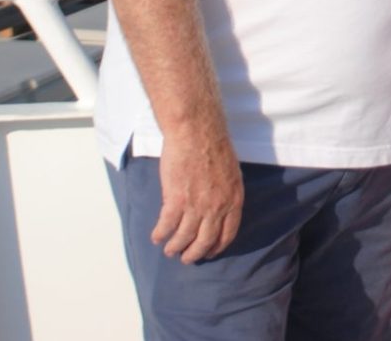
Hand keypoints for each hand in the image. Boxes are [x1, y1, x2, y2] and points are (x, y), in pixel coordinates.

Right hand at [152, 122, 243, 262]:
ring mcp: (196, 205)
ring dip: (175, 247)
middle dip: (195, 253)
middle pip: (205, 241)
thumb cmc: (214, 145)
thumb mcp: (231, 172)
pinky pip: (166, 226)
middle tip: (186, 258)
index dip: (216, 247)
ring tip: (169, 250)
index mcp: (234, 199)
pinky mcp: (176, 200)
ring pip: (184, 238)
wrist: (197, 131)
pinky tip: (156, 236)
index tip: (209, 252)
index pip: (227, 233)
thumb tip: (220, 208)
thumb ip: (226, 193)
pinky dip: (160, 234)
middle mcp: (217, 207)